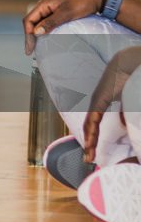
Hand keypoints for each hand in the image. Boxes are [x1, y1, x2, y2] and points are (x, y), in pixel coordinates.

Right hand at [22, 0, 103, 54]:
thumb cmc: (82, 3)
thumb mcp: (66, 13)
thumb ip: (50, 22)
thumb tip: (36, 33)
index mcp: (44, 3)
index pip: (29, 20)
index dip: (28, 35)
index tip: (30, 48)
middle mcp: (45, 5)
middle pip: (32, 22)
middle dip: (30, 36)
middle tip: (31, 51)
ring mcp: (51, 8)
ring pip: (38, 22)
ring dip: (36, 34)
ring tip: (37, 47)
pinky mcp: (57, 11)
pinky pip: (46, 22)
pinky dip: (44, 31)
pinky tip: (46, 38)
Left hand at [82, 46, 140, 162]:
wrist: (131, 61)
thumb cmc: (132, 77)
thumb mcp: (129, 99)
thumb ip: (127, 113)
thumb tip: (126, 125)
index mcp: (103, 102)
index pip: (95, 123)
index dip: (93, 138)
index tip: (92, 153)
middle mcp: (97, 102)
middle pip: (90, 127)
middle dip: (90, 144)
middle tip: (88, 160)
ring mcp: (97, 100)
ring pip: (90, 125)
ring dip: (90, 141)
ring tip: (89, 156)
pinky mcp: (100, 98)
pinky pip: (94, 117)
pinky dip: (92, 131)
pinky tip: (90, 142)